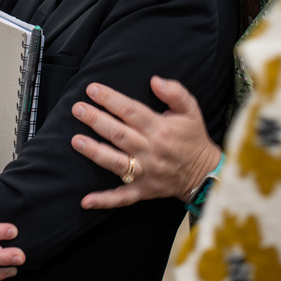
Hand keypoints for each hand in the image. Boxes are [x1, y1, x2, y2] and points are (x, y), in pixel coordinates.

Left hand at [71, 76, 222, 208]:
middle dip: (96, 120)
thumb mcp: (191, 110)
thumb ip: (176, 92)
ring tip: (75, 141)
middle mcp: (150, 150)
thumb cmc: (193, 138)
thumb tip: (155, 80)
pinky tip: (86, 200)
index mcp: (160, 129)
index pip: (131, 110)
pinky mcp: (142, 190)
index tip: (92, 89)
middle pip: (118, 134)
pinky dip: (104, 200)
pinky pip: (121, 197)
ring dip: (95, 152)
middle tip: (77, 109)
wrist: (204, 173)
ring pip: (116, 162)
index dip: (110, 99)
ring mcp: (145, 172)